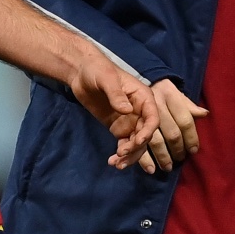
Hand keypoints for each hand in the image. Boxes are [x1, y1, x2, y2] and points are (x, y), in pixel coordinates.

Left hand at [66, 51, 161, 169]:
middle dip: (136, 147)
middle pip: (146, 134)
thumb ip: (116, 94)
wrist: (81, 73)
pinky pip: (125, 144)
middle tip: (121, 153)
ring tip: (116, 163)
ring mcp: (130, 121)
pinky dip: (122, 154)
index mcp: (143, 97)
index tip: (137, 141)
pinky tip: (113, 161)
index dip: (148, 131)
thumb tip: (126, 110)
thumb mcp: (106, 78)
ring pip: (137, 143)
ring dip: (130, 155)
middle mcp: (140, 111)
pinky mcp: (118, 128)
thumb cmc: (97, 69)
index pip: (153, 117)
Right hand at [135, 79, 208, 173]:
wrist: (135, 87)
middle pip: (172, 133)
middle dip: (177, 149)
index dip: (191, 137)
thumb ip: (189, 106)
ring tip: (168, 167)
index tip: (193, 150)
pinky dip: (144, 159)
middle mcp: (156, 105)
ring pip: (156, 141)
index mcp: (170, 95)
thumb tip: (205, 114)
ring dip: (163, 157)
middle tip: (180, 159)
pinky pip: (137, 144)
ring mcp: (142, 115)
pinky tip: (151, 168)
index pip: (185, 120)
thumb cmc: (162, 93)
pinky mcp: (129, 125)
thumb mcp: (176, 94)